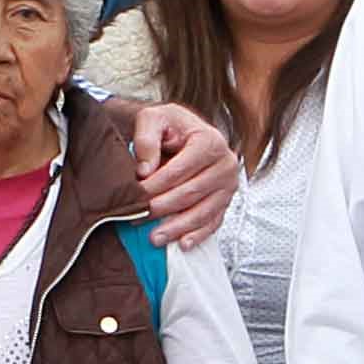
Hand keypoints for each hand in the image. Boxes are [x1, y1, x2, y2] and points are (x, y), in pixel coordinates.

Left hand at [129, 104, 239, 249]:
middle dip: (162, 208)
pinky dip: (198, 235)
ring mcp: (228, 185)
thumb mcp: (153, 119)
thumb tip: (144, 171)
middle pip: (191, 193)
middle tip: (138, 218)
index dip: (155, 186)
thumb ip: (146, 139)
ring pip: (203, 211)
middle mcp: (225, 163)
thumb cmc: (169, 126)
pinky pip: (214, 221)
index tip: (135, 197)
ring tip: (154, 238)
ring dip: (178, 228)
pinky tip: (182, 244)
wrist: (184, 132)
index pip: (179, 170)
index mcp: (210, 141)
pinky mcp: (226, 200)